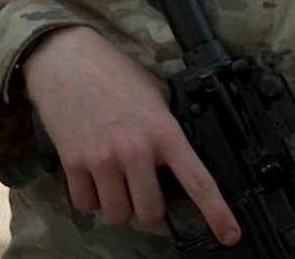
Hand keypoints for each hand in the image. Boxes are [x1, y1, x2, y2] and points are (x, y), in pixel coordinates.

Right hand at [21, 26, 240, 246]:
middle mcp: (135, 150)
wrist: (64, 58)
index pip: (197, 180)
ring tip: (114, 182)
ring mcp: (102, 159)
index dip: (217, 213)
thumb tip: (176, 156)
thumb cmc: (112, 71)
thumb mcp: (154, 93)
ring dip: (118, 205)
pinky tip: (91, 177)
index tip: (230, 235)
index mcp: (163, 131)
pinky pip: (85, 204)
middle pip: (151, 212)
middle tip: (142, 189)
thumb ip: (167, 127)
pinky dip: (90, 198)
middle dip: (148, 207)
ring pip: (118, 214)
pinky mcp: (72, 163)